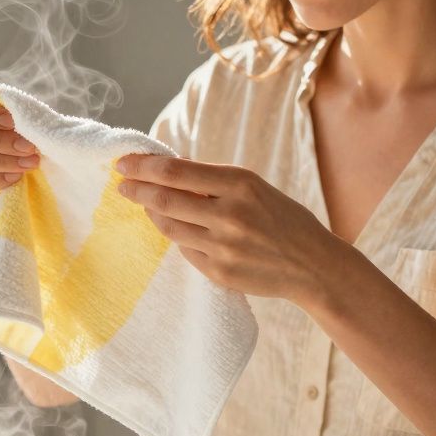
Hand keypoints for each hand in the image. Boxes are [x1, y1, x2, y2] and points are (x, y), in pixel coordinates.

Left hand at [116, 154, 334, 303]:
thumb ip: (212, 179)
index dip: (143, 166)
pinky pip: (185, 250)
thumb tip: (169, 167)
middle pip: (164, 199)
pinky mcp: (219, 273)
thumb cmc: (283, 219)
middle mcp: (229, 215)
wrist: (312, 265)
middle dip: (136, 189)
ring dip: (151, 214)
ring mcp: (223, 247)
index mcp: (240, 184)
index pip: (175, 172)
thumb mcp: (255, 187)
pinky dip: (176, 236)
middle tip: (122, 184)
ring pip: (169, 227)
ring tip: (146, 204)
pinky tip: (174, 227)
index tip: (124, 163)